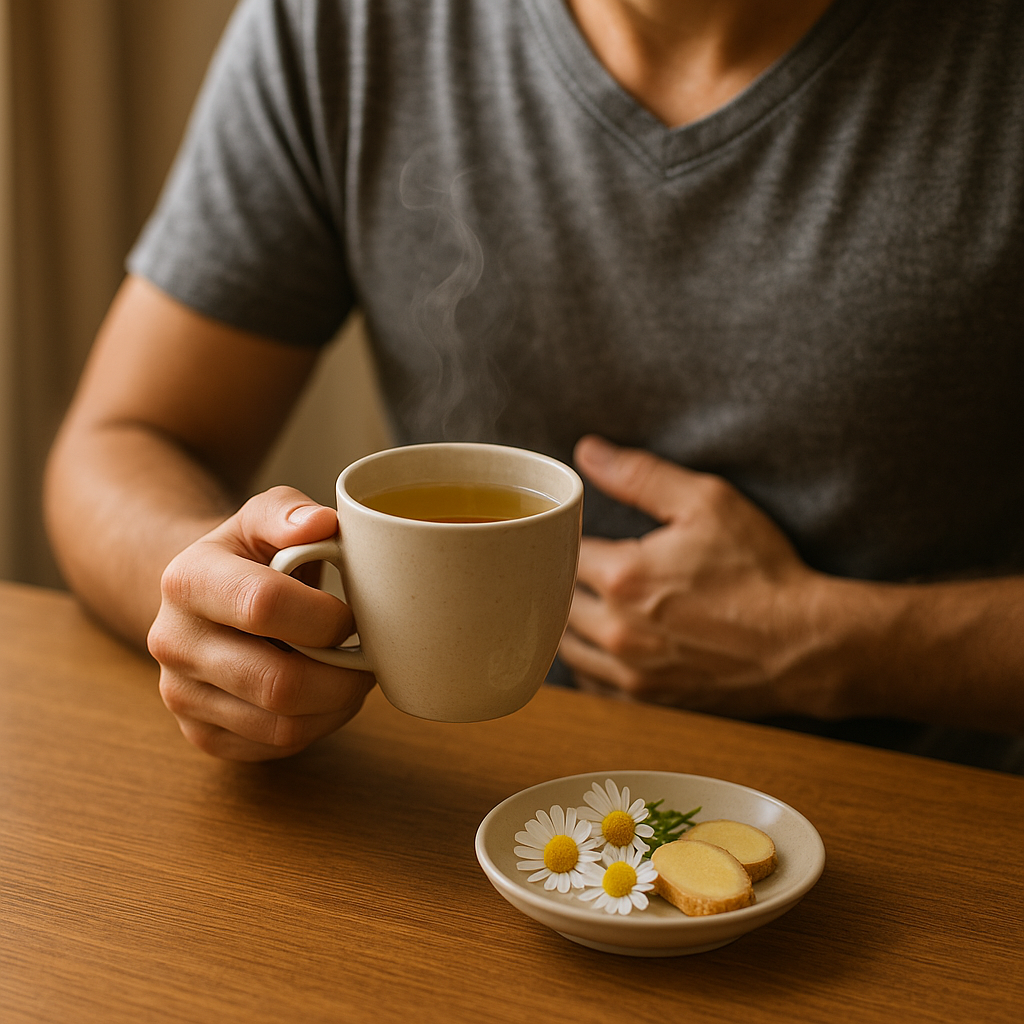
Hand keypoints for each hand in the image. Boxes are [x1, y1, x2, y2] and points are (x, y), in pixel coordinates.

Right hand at [148, 486, 374, 759]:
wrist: (200, 601)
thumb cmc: (249, 555)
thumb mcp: (263, 516)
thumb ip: (289, 511)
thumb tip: (322, 523)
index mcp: (188, 579)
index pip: (263, 605)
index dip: (325, 616)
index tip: (352, 614)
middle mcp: (173, 642)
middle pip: (277, 683)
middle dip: (342, 675)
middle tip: (368, 657)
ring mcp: (182, 695)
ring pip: (282, 725)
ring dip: (337, 706)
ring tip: (352, 676)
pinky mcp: (201, 734)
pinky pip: (275, 747)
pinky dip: (317, 727)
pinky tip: (325, 697)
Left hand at [559, 437, 848, 719]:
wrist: (806, 644)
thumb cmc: (762, 571)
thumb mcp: (707, 502)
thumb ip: (640, 474)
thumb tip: (587, 451)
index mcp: (624, 576)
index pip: (563, 552)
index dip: (569, 539)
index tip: (578, 533)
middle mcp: (618, 629)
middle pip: (556, 600)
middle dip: (561, 579)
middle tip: (576, 564)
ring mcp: (631, 669)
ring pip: (566, 646)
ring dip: (567, 621)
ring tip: (580, 600)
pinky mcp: (648, 698)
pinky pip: (591, 684)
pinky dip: (588, 662)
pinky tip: (599, 643)